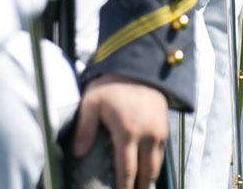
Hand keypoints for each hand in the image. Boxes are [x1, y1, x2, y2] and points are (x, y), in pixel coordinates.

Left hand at [74, 74, 167, 188]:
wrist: (137, 66)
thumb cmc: (111, 86)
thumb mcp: (91, 103)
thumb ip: (85, 130)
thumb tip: (78, 154)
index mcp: (127, 132)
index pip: (127, 170)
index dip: (124, 187)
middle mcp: (147, 134)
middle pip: (146, 172)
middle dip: (139, 187)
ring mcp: (158, 131)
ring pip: (156, 164)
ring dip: (148, 179)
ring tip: (139, 187)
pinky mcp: (164, 126)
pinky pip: (161, 152)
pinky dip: (154, 164)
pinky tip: (146, 169)